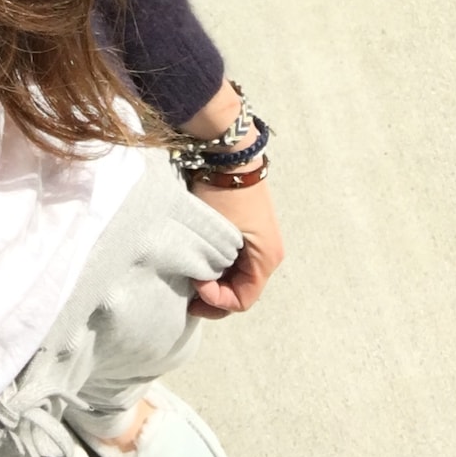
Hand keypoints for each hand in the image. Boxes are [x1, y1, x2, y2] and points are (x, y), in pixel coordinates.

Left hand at [187, 176, 283, 319]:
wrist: (229, 156)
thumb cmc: (224, 194)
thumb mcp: (220, 234)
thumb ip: (213, 266)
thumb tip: (201, 285)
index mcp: (267, 259)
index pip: (242, 300)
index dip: (217, 300)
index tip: (195, 282)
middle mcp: (268, 256)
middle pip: (241, 291)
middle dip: (215, 297)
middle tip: (188, 295)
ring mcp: (258, 245)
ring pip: (236, 278)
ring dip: (215, 282)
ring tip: (191, 278)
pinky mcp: (247, 235)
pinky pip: (234, 262)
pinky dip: (217, 268)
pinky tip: (198, 264)